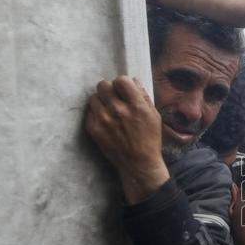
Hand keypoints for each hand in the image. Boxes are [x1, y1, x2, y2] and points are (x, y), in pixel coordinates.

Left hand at [85, 77, 169, 202]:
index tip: (124, 90)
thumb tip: (134, 81)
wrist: (138, 163)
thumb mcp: (154, 116)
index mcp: (136, 106)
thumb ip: (143, 97)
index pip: (121, 80)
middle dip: (109, 89)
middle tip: (114, 98)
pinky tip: (105, 120)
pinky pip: (89, 112)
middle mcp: (118, 111)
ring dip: (101, 101)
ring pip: (93, 98)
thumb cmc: (149, 139)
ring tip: (108, 109)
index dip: (122, 83)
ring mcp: (103, 120)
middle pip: (103, 85)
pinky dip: (96, 113)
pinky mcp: (94, 129)